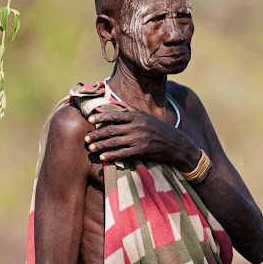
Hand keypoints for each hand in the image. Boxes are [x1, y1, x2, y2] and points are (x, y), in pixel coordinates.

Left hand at [85, 110, 199, 169]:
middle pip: (112, 129)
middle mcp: (137, 126)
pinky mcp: (142, 150)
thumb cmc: (160, 130)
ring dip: (100, 145)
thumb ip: (132, 112)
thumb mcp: (147, 117)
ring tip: (90, 147)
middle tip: (86, 137)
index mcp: (137, 116)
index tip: (90, 118)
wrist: (176, 144)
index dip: (101, 116)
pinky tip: (103, 157)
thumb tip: (117, 106)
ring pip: (114, 141)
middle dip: (97, 133)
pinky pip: (123, 153)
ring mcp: (139, 138)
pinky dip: (111, 155)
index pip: (115, 115)